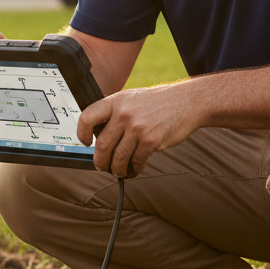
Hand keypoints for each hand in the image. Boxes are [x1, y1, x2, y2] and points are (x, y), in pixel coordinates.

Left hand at [76, 81, 202, 177]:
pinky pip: (136, 161)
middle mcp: (124, 113)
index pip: (87, 117)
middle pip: (101, 145)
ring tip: (119, 171)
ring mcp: (137, 127)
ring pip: (117, 158)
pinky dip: (135, 168)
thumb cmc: (158, 102)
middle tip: (102, 166)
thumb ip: (115, 111)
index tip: (85, 142)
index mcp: (116, 101)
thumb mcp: (132, 98)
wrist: (188, 101)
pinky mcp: (151, 140)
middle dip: (100, 161)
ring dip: (116, 169)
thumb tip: (98, 134)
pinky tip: (136, 168)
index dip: (81, 133)